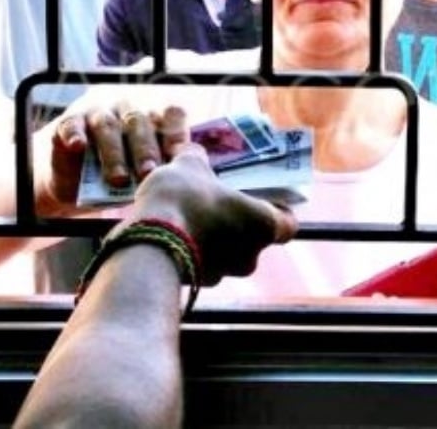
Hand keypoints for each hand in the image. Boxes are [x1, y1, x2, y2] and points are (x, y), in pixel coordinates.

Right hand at [36, 102, 187, 216]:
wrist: (73, 188)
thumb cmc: (117, 181)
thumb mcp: (140, 178)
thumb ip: (159, 174)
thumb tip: (181, 181)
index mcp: (152, 123)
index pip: (170, 115)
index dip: (175, 133)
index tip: (178, 157)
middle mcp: (126, 112)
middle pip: (139, 122)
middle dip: (145, 149)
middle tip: (148, 174)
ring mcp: (96, 114)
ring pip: (107, 125)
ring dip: (114, 152)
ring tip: (118, 178)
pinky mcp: (69, 123)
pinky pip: (73, 124)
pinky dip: (75, 134)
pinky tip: (79, 146)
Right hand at [123, 142, 298, 284]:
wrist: (149, 244)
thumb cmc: (182, 200)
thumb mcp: (188, 165)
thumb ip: (197, 157)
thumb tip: (194, 152)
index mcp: (264, 224)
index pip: (288, 224)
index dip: (277, 212)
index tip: (259, 200)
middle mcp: (251, 256)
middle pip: (252, 239)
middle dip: (235, 224)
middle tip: (214, 203)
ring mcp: (224, 274)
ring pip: (225, 254)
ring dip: (211, 238)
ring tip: (186, 216)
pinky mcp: (197, 284)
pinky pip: (199, 264)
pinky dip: (190, 250)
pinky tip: (170, 233)